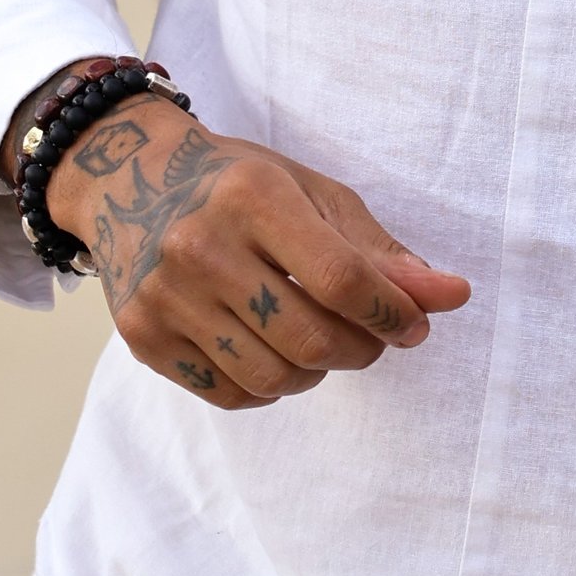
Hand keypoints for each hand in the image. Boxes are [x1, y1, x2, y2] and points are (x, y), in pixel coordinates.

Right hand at [45, 96, 468, 411]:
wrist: (124, 181)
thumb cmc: (237, 184)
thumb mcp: (311, 194)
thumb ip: (379, 251)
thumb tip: (450, 297)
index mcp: (251, 197)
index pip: (342, 279)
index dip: (393, 314)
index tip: (415, 325)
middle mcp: (200, 247)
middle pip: (311, 339)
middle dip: (361, 349)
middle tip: (369, 337)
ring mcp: (164, 297)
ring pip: (274, 378)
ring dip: (317, 372)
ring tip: (317, 340)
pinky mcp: (142, 337)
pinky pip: (230, 394)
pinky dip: (267, 387)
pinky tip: (268, 350)